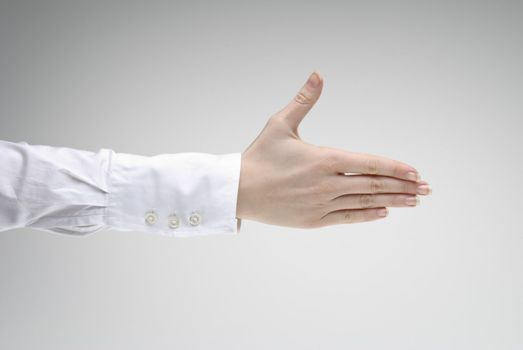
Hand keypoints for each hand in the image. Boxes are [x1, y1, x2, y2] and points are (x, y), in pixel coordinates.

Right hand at [236, 71, 431, 227]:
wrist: (239, 190)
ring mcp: (322, 204)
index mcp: (324, 159)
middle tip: (426, 188)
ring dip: (392, 202)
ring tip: (413, 202)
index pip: (370, 164)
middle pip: (374, 185)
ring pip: (365, 203)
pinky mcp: (314, 220)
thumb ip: (304, 100)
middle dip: (403, 186)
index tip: (415, 171)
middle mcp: (328, 183)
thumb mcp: (280, 123)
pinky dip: (367, 215)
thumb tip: (318, 73)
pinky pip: (348, 218)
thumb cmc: (260, 156)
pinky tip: (383, 213)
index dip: (395, 168)